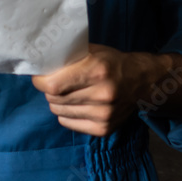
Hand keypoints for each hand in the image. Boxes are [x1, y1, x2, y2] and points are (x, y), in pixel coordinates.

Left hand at [32, 44, 181, 136]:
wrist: (142, 82)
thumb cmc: (111, 62)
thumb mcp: (92, 51)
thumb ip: (68, 56)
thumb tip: (39, 61)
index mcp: (96, 71)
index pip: (53, 85)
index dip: (40, 81)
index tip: (40, 76)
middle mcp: (102, 94)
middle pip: (54, 99)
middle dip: (48, 91)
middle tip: (53, 83)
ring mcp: (104, 114)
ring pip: (59, 112)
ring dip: (56, 102)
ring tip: (65, 93)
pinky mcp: (105, 129)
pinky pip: (68, 123)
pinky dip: (66, 114)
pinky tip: (74, 105)